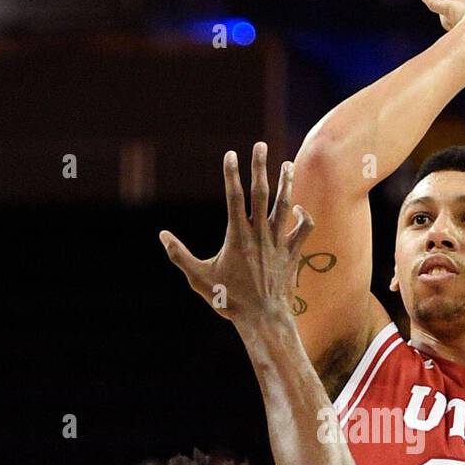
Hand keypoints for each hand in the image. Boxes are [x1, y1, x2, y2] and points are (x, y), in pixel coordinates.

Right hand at [160, 143, 314, 322]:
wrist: (263, 319)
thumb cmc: (229, 300)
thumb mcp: (199, 278)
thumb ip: (180, 255)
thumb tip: (161, 236)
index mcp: (237, 236)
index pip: (234, 196)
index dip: (232, 173)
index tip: (231, 154)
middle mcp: (260, 235)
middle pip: (261, 193)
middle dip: (260, 167)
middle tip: (260, 145)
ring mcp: (278, 243)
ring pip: (285, 206)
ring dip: (286, 183)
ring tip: (286, 163)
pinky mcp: (292, 254)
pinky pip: (303, 230)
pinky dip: (302, 216)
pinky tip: (297, 208)